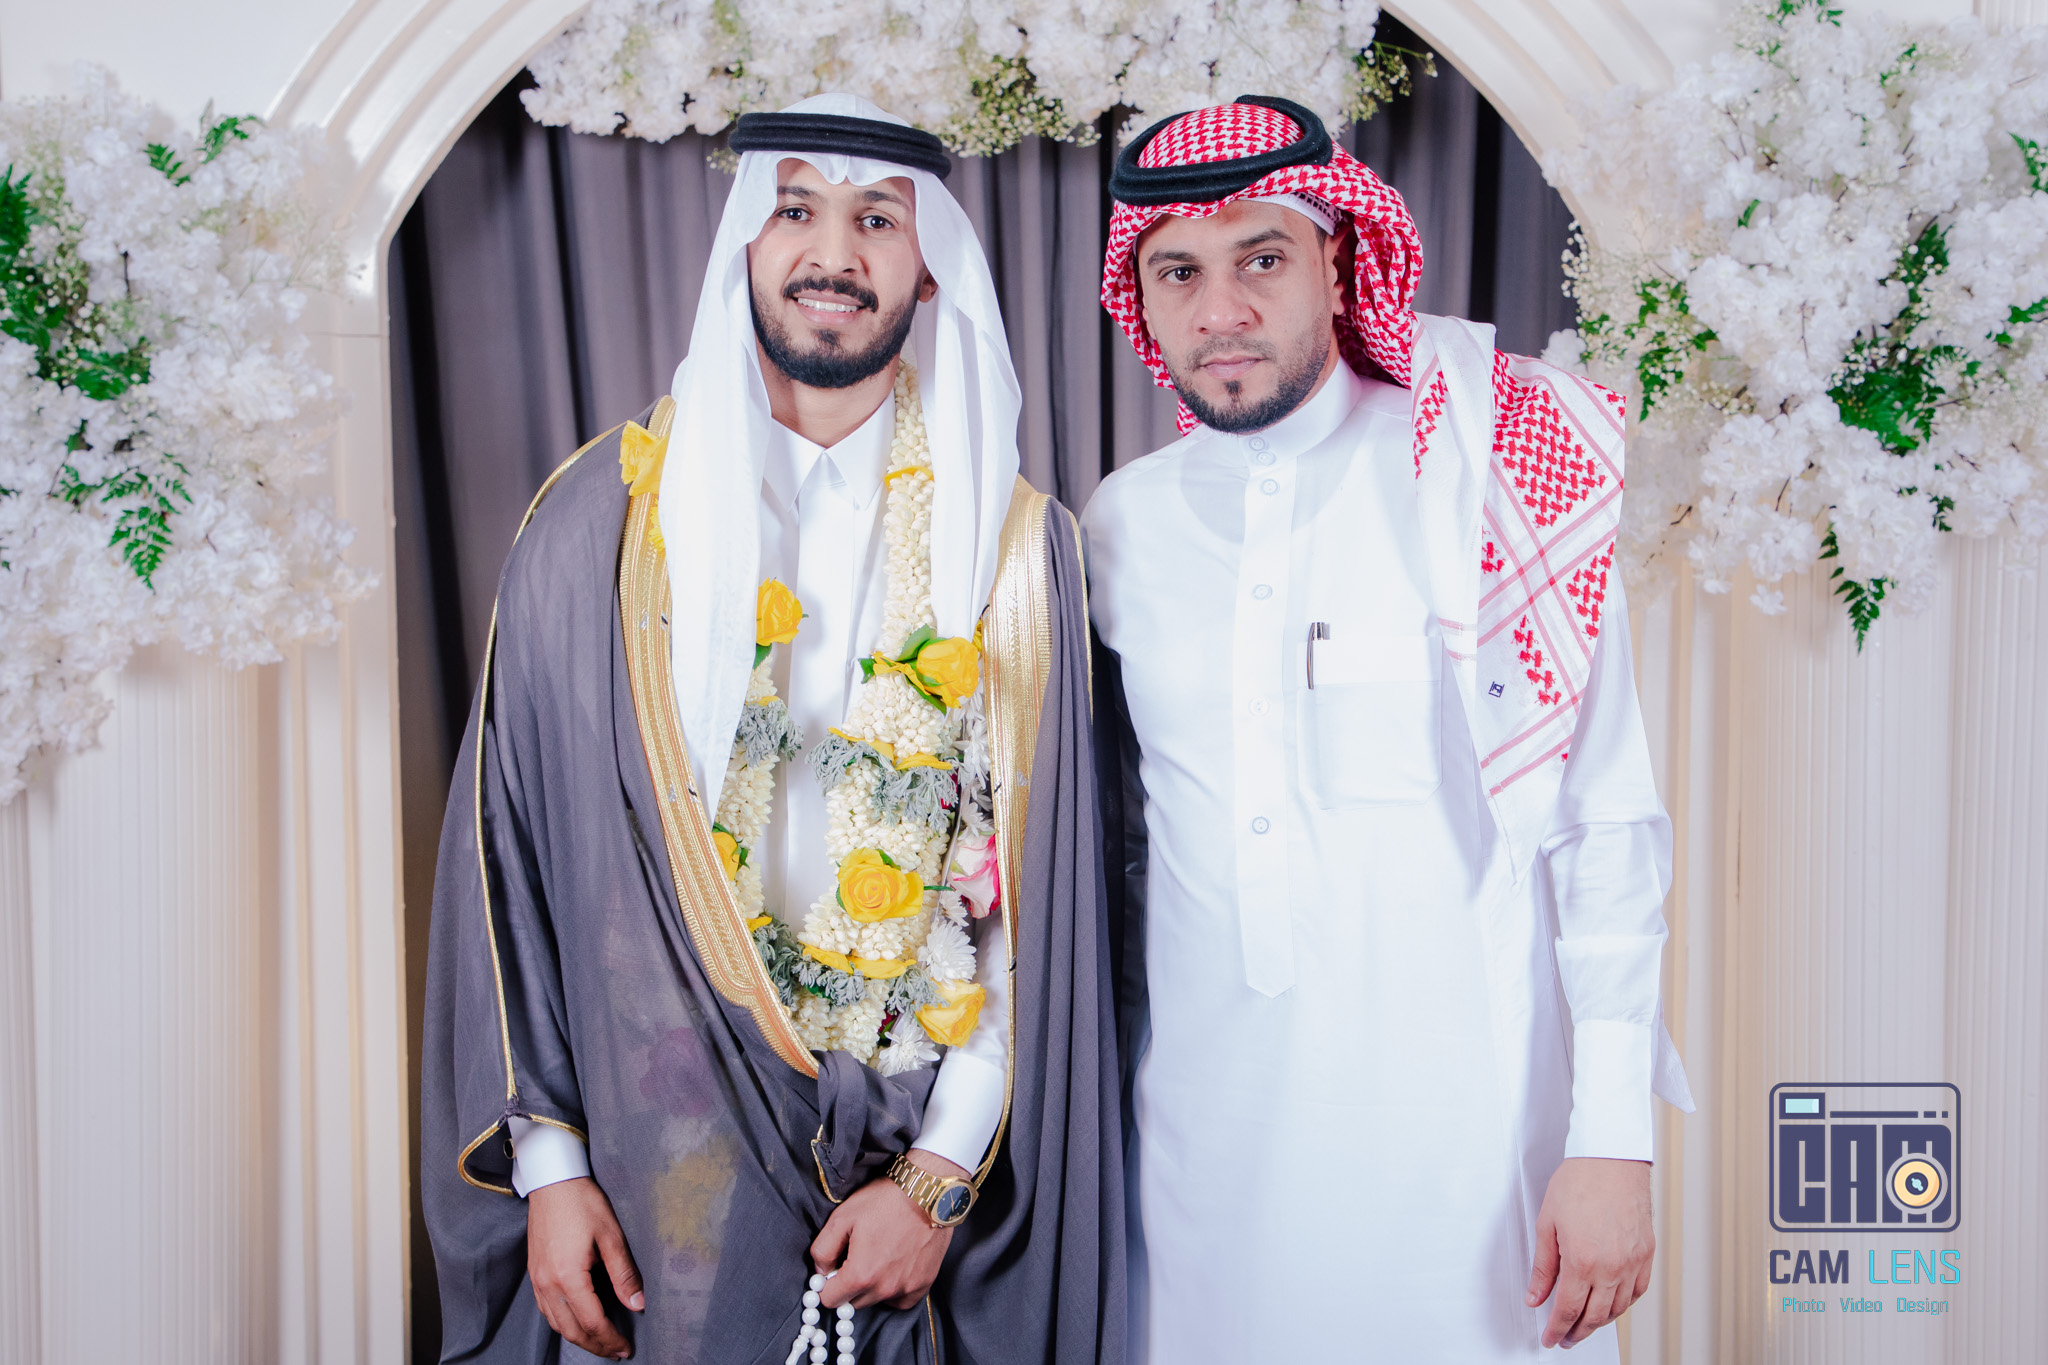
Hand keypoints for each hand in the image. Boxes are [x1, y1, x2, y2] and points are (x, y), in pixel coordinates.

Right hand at [528, 1176, 644, 1358]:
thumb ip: (624, 1274)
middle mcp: (548, 1284)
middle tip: (616, 1352)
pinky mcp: (534, 1274)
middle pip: (572, 1330)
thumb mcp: (611, 1236)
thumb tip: (638, 1304)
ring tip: (600, 1343)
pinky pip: (547, 1311)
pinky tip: (576, 1323)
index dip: (611, 1339)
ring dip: (579, 1338)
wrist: (552, 1182)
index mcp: (569, 1277)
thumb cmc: (583, 1203)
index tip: (626, 1348)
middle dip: (596, 1346)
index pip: (592, 1322)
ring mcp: (538, 1280)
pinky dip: (563, 1324)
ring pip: (557, 1324)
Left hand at [809, 1149, 963, 1309]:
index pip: (830, 1300)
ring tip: (879, 1255)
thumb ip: (822, 1250)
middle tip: (858, 1256)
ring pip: (876, 1301)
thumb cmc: (884, 1201)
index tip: (835, 1267)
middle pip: (853, 1302)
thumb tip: (821, 1270)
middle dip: (850, 1285)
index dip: (827, 1283)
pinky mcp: (923, 1285)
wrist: (928, 1193)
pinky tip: (895, 1265)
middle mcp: (884, 1289)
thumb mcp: (842, 1217)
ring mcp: (906, 1289)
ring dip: (872, 1287)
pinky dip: (893, 1288)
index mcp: (860, 1276)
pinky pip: (899, 1300)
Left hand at [1526, 1157, 1653, 1348]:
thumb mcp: (1547, 1224)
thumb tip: (1535, 1297)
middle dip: (1577, 1332)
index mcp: (1583, 1260)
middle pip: (1595, 1316)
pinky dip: (1624, 1304)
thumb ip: (1543, 1267)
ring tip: (1586, 1324)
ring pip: (1618, 1308)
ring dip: (1600, 1322)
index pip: (1568, 1310)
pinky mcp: (1647, 1253)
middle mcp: (1612, 1266)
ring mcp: (1633, 1261)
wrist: (1610, 1158)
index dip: (1557, 1329)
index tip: (1550, 1338)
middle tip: (1565, 1338)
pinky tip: (1612, 1304)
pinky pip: (1638, 1291)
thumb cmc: (1578, 1182)